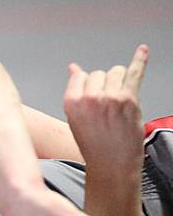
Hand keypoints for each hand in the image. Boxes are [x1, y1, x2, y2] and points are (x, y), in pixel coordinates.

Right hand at [63, 45, 147, 168]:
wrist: (111, 164)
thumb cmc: (94, 145)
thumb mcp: (76, 118)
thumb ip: (75, 91)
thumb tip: (73, 68)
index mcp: (71, 102)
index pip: (80, 76)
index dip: (88, 85)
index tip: (94, 96)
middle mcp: (89, 98)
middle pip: (99, 73)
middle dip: (105, 85)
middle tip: (108, 106)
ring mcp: (110, 97)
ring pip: (116, 71)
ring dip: (119, 81)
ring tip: (120, 101)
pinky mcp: (129, 99)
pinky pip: (135, 72)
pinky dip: (140, 59)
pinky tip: (143, 50)